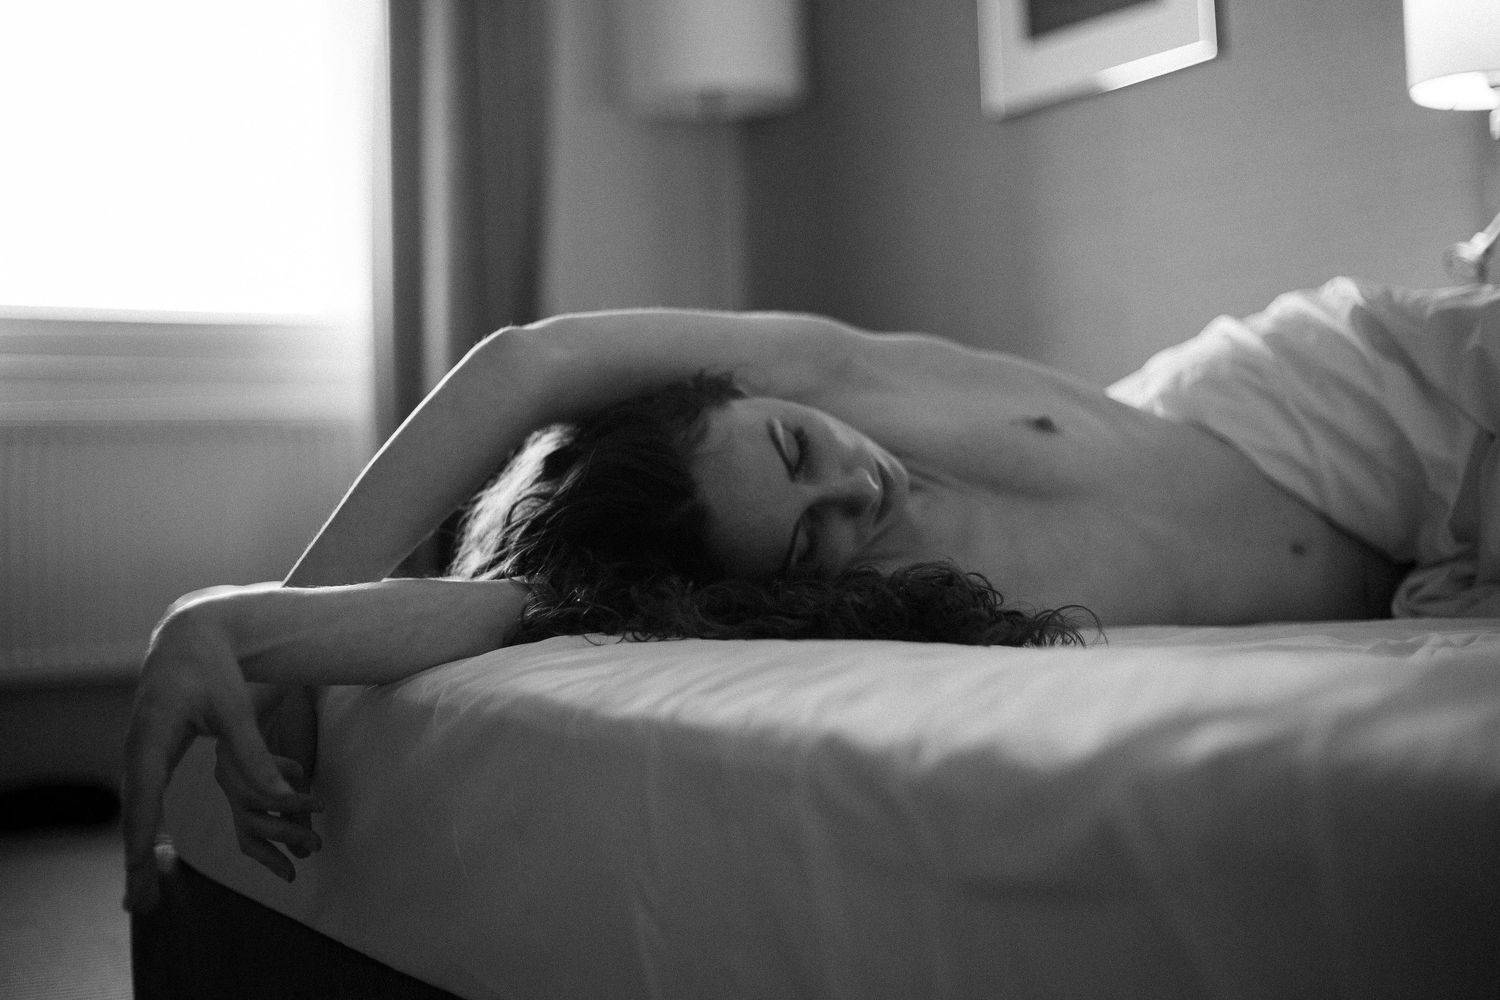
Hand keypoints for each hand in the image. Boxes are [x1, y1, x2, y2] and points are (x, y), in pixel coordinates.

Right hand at [122, 606, 321, 912]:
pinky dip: (145, 829)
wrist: (190, 633)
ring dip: (138, 852)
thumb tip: (281, 800)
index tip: (141, 870)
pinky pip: (144, 799)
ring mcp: (140, 751)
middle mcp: (138, 748)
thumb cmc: (213, 667)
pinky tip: (147, 857)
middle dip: (135, 861)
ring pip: (137, 810)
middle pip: (134, 814)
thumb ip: (253, 754)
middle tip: (137, 906)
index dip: (143, 836)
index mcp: (153, 735)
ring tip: (138, 897)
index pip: (145, 796)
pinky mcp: (149, 752)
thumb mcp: (234, 707)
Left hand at [212, 683, 320, 882]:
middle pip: (247, 824)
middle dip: (280, 842)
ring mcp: (227, 756)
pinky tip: (306, 780)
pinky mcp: (236, 736)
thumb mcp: (299, 770)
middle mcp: (226, 775)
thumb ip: (294, 810)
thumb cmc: (293, 715)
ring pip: (250, 804)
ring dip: (286, 816)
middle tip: (315, 847)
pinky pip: (257, 775)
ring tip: (318, 813)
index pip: (247, 834)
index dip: (266, 857)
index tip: (291, 877)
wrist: (283, 669)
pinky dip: (283, 783)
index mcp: (239, 785)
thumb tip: (303, 854)